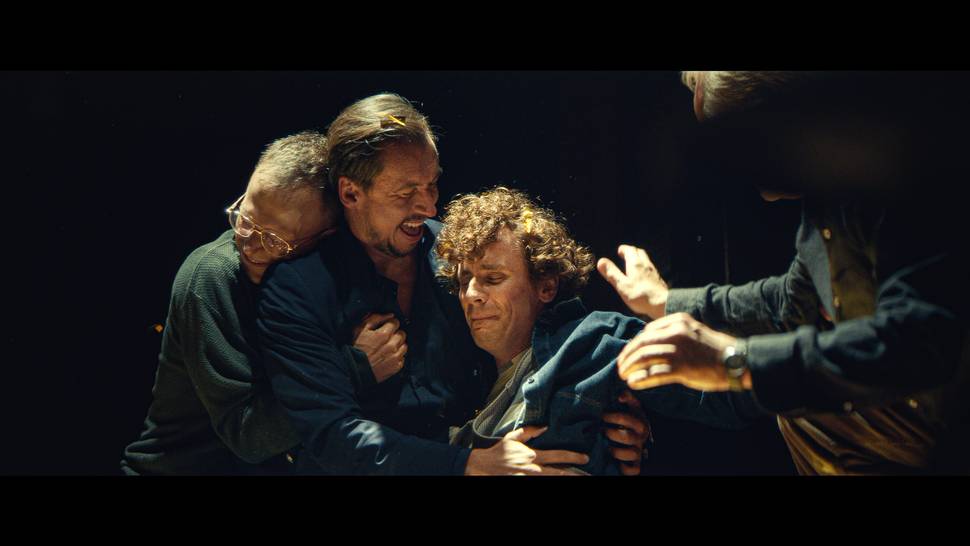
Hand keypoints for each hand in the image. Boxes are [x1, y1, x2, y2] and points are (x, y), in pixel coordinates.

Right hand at [352, 313, 406, 382]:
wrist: (355, 370)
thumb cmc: (356, 348)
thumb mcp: (360, 329)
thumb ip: (375, 318)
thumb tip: (389, 315)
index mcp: (384, 334)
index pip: (396, 322)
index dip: (390, 323)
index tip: (386, 327)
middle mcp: (392, 345)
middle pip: (402, 333)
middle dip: (395, 333)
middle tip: (387, 338)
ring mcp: (395, 357)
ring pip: (405, 345)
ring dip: (398, 345)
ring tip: (388, 347)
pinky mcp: (396, 367)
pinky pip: (403, 357)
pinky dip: (397, 356)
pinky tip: (388, 356)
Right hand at [464, 426, 589, 475]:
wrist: (482, 467)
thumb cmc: (498, 452)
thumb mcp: (512, 438)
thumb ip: (529, 432)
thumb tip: (544, 427)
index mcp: (533, 455)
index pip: (558, 456)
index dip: (573, 457)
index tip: (585, 458)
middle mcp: (533, 469)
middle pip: (559, 473)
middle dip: (575, 474)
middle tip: (588, 475)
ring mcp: (529, 478)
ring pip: (552, 480)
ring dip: (565, 479)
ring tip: (579, 479)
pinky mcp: (523, 483)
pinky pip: (541, 484)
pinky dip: (551, 482)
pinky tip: (559, 482)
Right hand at [597, 245, 669, 319]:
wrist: (662, 304)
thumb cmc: (640, 296)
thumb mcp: (621, 285)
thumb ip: (611, 273)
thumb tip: (601, 261)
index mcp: (635, 264)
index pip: (630, 250)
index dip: (624, 249)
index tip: (619, 251)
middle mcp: (645, 264)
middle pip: (639, 252)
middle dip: (631, 251)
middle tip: (625, 255)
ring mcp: (653, 271)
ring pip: (645, 259)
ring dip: (638, 258)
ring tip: (632, 263)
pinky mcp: (658, 279)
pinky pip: (649, 268)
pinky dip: (643, 266)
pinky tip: (642, 275)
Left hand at [602, 390, 651, 475]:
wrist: (637, 437)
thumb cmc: (630, 420)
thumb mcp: (631, 407)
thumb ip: (628, 397)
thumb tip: (620, 396)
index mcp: (640, 423)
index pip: (629, 419)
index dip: (614, 417)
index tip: (603, 415)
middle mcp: (641, 438)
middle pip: (629, 437)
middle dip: (612, 433)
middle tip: (602, 430)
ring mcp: (639, 451)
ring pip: (632, 454)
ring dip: (616, 451)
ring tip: (607, 446)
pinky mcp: (636, 464)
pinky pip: (634, 469)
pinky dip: (625, 468)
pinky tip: (617, 463)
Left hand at [617, 312, 738, 390]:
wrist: (737, 360)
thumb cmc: (716, 349)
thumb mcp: (693, 331)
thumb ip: (674, 333)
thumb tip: (651, 343)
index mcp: (677, 321)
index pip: (646, 332)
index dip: (634, 344)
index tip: (628, 354)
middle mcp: (675, 333)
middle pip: (641, 344)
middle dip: (627, 356)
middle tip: (620, 365)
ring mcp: (678, 350)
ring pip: (644, 358)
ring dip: (630, 368)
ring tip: (623, 375)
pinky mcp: (681, 368)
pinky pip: (654, 374)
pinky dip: (641, 379)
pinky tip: (633, 383)